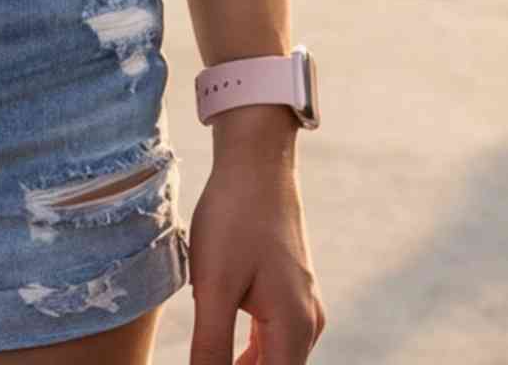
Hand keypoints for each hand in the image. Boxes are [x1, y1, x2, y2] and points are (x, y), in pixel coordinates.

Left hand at [182, 130, 326, 363]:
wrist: (256, 163)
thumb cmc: (233, 219)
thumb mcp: (215, 287)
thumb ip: (211, 346)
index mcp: (294, 328)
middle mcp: (308, 324)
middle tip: (200, 361)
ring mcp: (302, 308)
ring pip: (273, 362)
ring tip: (205, 360)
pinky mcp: (289, 295)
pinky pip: (271, 342)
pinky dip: (245, 356)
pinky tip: (218, 354)